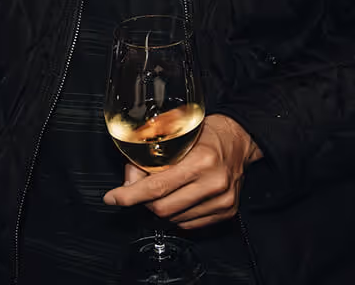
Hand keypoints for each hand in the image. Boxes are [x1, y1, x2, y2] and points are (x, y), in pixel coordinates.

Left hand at [103, 114, 261, 229]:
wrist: (241, 139)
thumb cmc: (209, 132)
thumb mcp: (179, 131)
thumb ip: (151, 150)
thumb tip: (129, 175)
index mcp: (202, 160)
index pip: (157, 186)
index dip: (130, 195)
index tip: (113, 198)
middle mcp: (214, 183)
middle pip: (163, 207)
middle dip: (143, 200)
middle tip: (138, 187)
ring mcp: (222, 201)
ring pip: (174, 218)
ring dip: (160, 207)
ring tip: (163, 188)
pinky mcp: (226, 211)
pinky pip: (189, 224)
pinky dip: (177, 214)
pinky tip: (178, 197)